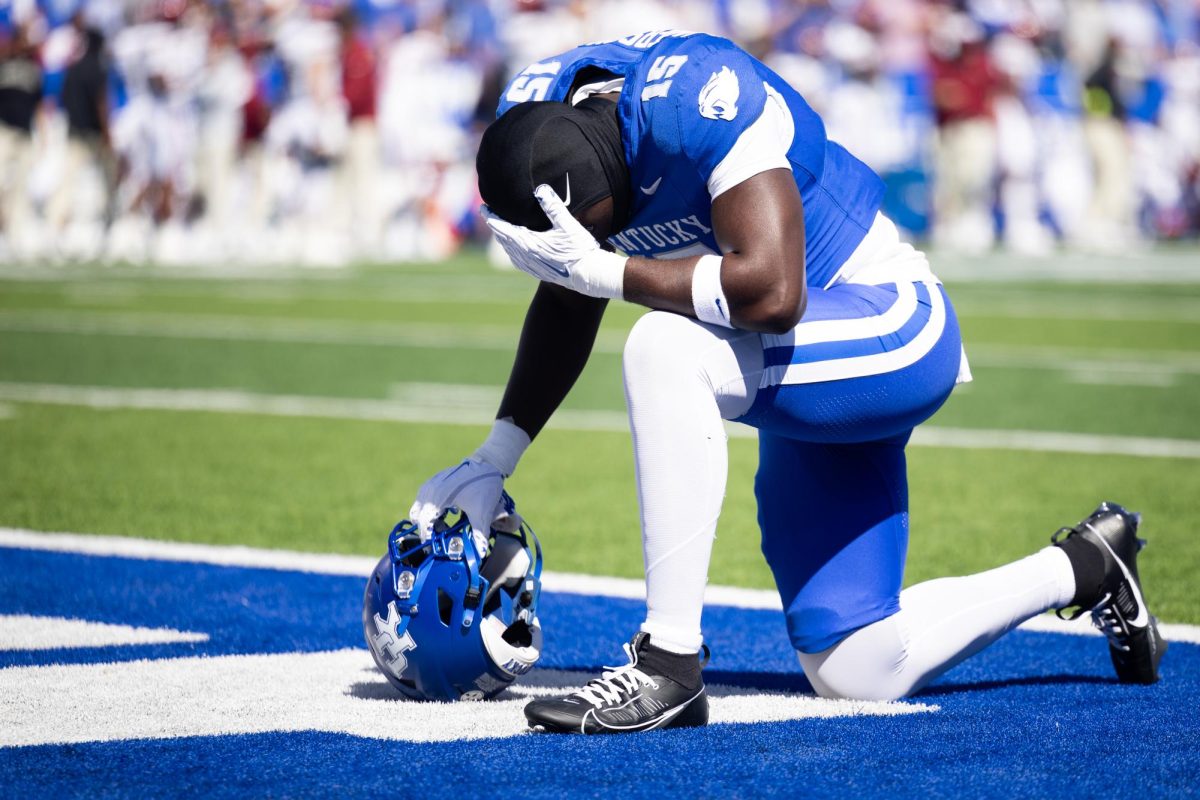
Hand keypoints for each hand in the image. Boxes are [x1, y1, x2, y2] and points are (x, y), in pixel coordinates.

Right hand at [409, 459, 520, 555]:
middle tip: (442, 536)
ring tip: (445, 525)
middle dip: (428, 529)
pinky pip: (424, 499)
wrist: (488, 464)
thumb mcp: (482, 512)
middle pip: (417, 517)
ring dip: (429, 519)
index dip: (428, 538)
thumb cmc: (484, 486)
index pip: (423, 524)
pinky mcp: (434, 481)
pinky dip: (431, 509)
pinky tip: (447, 513)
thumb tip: (479, 553)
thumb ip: (479, 534)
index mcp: (437, 498)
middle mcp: (429, 490)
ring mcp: (430, 484)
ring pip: (419, 508)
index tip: (436, 547)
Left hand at [483, 184, 625, 298]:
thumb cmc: (580, 250)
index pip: (502, 228)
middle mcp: (525, 257)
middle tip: (489, 213)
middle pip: (502, 239)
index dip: (491, 216)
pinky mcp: (538, 272)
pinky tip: (514, 250)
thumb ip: (553, 207)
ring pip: (509, 250)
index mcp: (528, 244)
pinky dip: (511, 251)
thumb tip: (541, 189)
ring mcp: (531, 266)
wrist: (589, 276)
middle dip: (495, 225)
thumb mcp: (568, 225)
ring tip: (500, 228)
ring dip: (502, 238)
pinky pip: (517, 260)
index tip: (483, 206)